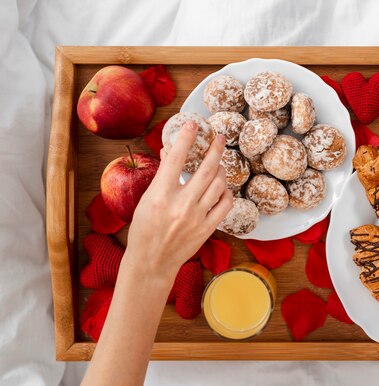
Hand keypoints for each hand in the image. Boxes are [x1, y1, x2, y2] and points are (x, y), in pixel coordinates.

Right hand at [124, 121, 232, 285]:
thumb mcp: (146, 199)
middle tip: (219, 136)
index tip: (192, 123)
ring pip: (219, 185)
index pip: (176, 159)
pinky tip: (222, 187)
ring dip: (221, 170)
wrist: (152, 261)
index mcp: (160, 195)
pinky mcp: (208, 228)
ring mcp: (197, 217)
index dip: (186, 138)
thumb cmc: (144, 229)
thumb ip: (162, 175)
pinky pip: (225, 204)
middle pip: (206, 169)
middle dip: (215, 149)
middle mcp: (181, 205)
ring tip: (218, 163)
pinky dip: (226, 192)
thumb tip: (171, 151)